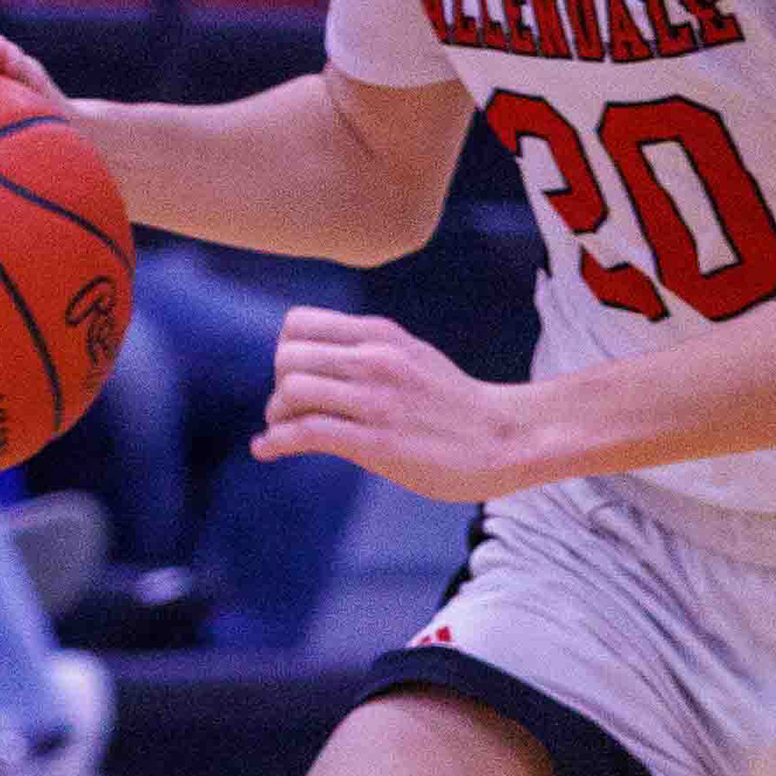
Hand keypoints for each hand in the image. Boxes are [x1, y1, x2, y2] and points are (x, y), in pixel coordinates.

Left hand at [252, 307, 526, 501]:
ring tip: (285, 432)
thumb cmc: (457, 406)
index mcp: (381, 335)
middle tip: (292, 411)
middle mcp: (375, 360)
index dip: (286, 353)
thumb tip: (320, 363)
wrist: (506, 439)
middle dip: (278, 386)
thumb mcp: (412, 356)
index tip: (301, 379)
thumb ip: (369, 351)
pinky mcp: (377, 442)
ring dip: (276, 416)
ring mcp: (376, 400)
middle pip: (287, 357)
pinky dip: (275, 442)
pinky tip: (268, 451)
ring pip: (291, 391)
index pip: (297, 324)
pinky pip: (306, 433)